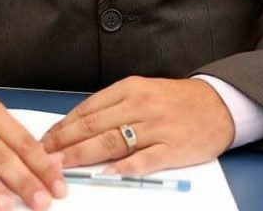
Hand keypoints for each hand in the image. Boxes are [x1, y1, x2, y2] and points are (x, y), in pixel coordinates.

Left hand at [40, 76, 234, 174]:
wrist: (217, 105)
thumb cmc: (175, 99)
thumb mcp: (143, 91)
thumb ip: (114, 106)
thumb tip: (79, 123)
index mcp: (131, 88)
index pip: (90, 108)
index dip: (65, 125)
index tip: (47, 138)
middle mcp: (141, 105)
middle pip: (95, 126)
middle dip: (66, 142)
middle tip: (45, 155)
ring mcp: (156, 127)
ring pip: (113, 141)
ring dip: (84, 155)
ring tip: (63, 166)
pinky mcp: (172, 148)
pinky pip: (143, 159)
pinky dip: (123, 167)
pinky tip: (106, 173)